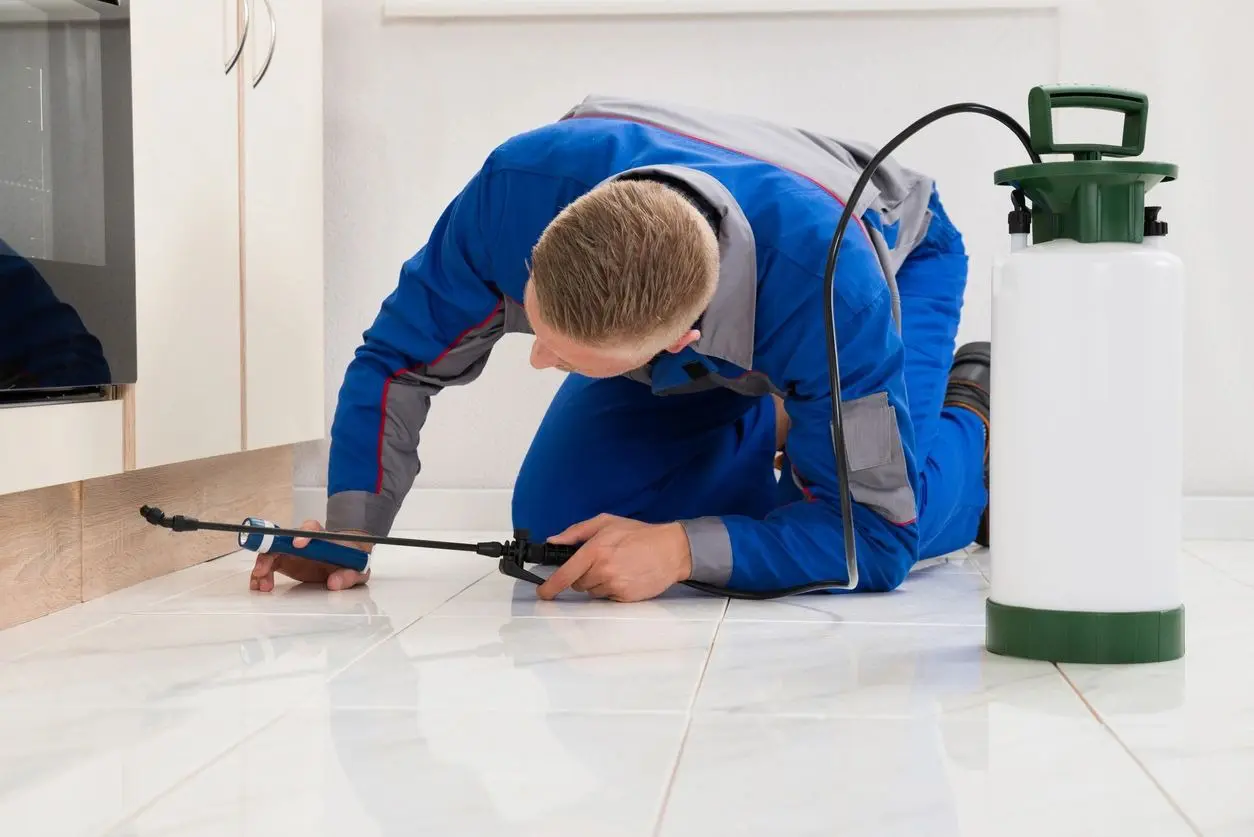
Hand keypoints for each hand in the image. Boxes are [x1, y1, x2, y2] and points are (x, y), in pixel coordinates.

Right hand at [248, 519, 371, 592]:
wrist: (346, 561)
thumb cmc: (351, 560)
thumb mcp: (357, 570)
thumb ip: (349, 575)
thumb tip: (333, 583)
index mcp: (322, 538)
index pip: (311, 529)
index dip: (303, 534)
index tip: (298, 544)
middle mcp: (303, 541)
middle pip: (281, 539)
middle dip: (270, 551)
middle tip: (263, 569)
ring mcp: (291, 550)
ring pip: (271, 552)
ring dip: (262, 566)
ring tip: (262, 585)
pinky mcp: (285, 561)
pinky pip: (268, 564)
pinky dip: (261, 574)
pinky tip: (259, 585)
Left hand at [536, 514, 692, 602]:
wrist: (671, 550)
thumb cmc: (639, 534)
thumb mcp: (606, 522)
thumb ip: (576, 532)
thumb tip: (554, 540)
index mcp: (595, 550)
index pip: (565, 574)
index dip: (551, 586)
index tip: (543, 593)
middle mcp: (603, 570)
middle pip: (578, 583)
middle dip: (584, 575)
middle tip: (602, 561)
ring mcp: (614, 585)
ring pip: (592, 592)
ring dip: (598, 583)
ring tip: (617, 567)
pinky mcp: (625, 597)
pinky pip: (607, 598)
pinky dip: (612, 590)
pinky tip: (625, 576)